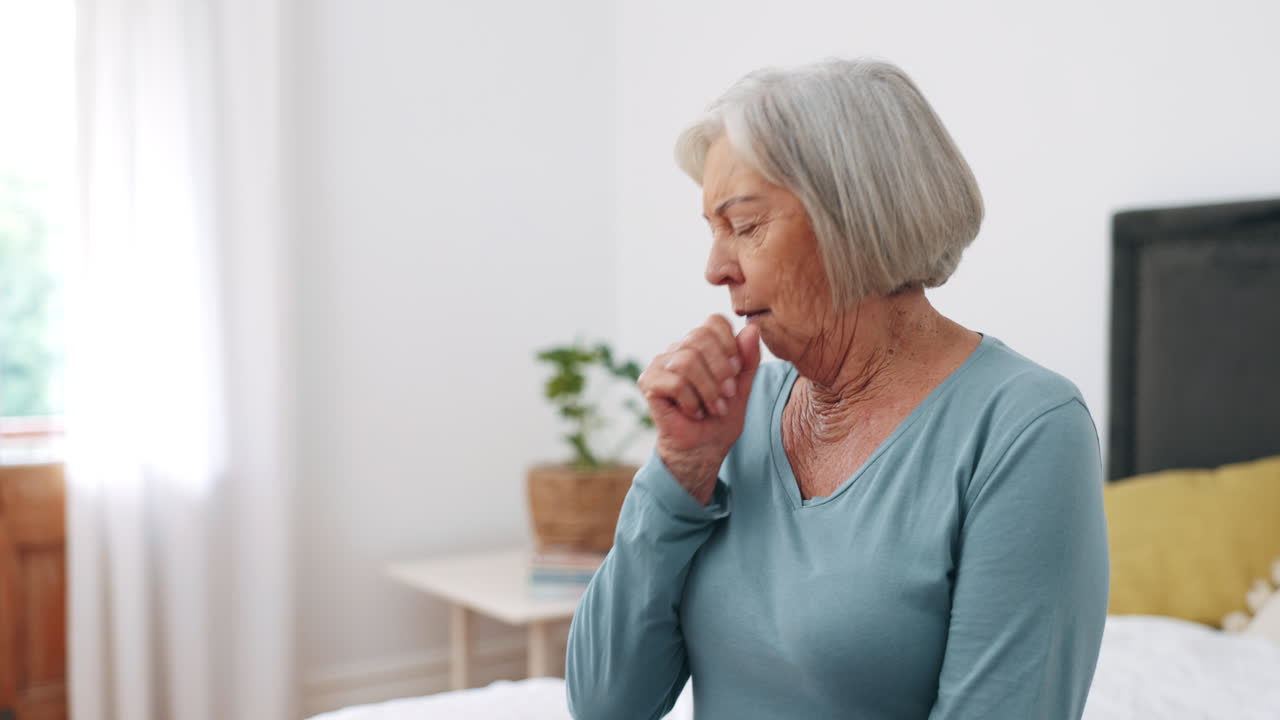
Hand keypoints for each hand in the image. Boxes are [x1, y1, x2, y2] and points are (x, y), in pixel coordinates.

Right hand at [637, 315, 762, 502]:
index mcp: (701, 345)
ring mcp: (660, 364)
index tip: (736, 370)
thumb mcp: (743, 387)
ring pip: (687, 361)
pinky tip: (694, 412)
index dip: (729, 343)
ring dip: (707, 390)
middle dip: (720, 370)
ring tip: (714, 408)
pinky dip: (691, 401)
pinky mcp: (649, 382)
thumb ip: (748, 359)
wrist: (703, 448)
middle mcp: (678, 349)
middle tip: (728, 394)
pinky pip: (675, 381)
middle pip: (700, 338)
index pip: (713, 322)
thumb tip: (752, 328)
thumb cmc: (721, 418)